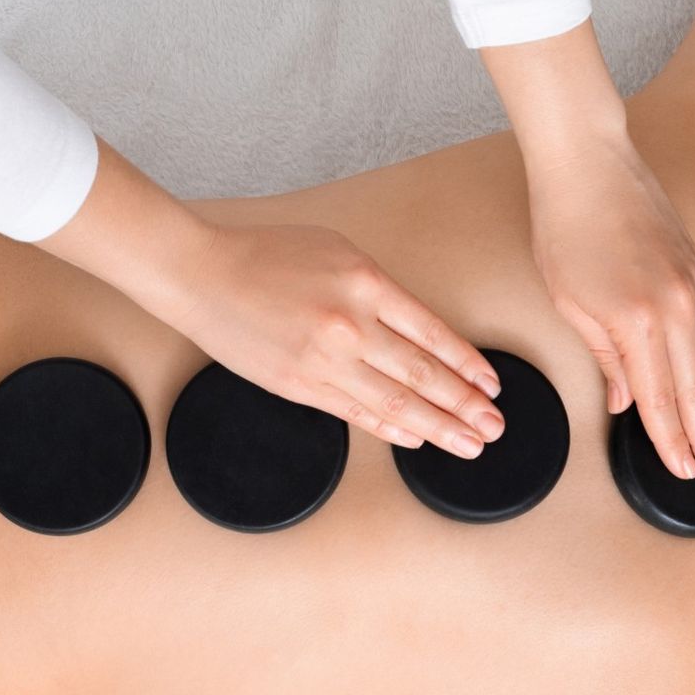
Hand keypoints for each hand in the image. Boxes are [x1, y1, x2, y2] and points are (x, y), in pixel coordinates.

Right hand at [37, 140, 504, 455]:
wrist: (200, 274)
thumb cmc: (267, 255)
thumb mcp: (336, 251)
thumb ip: (379, 290)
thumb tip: (419, 333)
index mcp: (366, 284)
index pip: (433, 334)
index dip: (468, 365)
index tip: (492, 386)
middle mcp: (351, 324)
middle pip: (423, 374)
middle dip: (465, 405)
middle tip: (494, 427)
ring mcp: (325, 359)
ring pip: (395, 401)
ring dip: (438, 426)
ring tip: (469, 443)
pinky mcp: (299, 385)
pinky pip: (355, 412)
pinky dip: (390, 428)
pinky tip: (415, 438)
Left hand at [528, 132, 694, 482]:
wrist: (588, 159)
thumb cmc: (565, 225)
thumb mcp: (571, 300)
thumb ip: (604, 355)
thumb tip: (624, 399)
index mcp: (635, 322)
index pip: (658, 398)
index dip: (672, 441)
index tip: (684, 473)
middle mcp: (674, 309)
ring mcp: (691, 289)